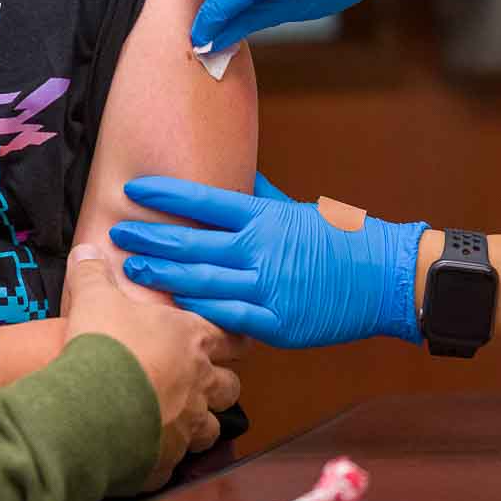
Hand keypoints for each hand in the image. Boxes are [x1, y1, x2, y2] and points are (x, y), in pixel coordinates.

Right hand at [63, 244, 242, 489]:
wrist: (91, 405)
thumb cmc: (104, 346)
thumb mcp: (94, 298)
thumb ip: (94, 274)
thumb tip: (87, 251)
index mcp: (191, 341)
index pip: (230, 337)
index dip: (232, 337)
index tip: (232, 339)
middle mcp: (199, 385)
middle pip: (230, 387)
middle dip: (220, 385)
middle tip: (201, 382)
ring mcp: (187, 426)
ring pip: (211, 429)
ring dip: (199, 425)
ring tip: (178, 420)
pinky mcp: (166, 461)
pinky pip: (174, 463)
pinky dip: (163, 458)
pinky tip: (146, 453)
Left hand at [111, 173, 427, 350]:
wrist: (384, 277)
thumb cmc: (339, 239)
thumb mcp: (296, 209)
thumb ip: (258, 196)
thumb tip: (231, 177)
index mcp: (264, 218)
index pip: (204, 201)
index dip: (166, 194)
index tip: (133, 190)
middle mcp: (262, 250)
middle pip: (193, 243)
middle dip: (151, 238)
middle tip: (116, 234)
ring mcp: (269, 288)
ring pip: (203, 282)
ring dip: (164, 275)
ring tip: (131, 269)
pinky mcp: (278, 323)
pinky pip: (229, 318)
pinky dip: (199, 312)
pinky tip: (172, 307)